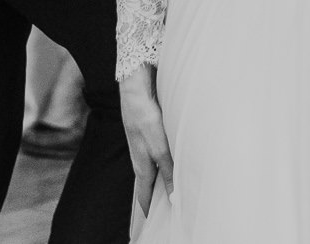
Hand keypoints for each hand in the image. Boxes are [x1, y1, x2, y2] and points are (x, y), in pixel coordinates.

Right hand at [120, 66, 173, 215]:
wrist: (136, 89)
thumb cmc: (145, 118)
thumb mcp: (160, 148)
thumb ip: (168, 171)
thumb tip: (174, 198)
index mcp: (141, 165)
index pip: (143, 195)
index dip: (147, 209)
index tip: (149, 222)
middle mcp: (141, 157)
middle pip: (146, 184)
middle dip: (152, 198)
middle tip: (161, 211)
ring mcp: (143, 145)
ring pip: (151, 169)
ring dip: (159, 180)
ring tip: (168, 190)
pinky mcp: (148, 133)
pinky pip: (155, 155)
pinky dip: (162, 164)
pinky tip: (170, 160)